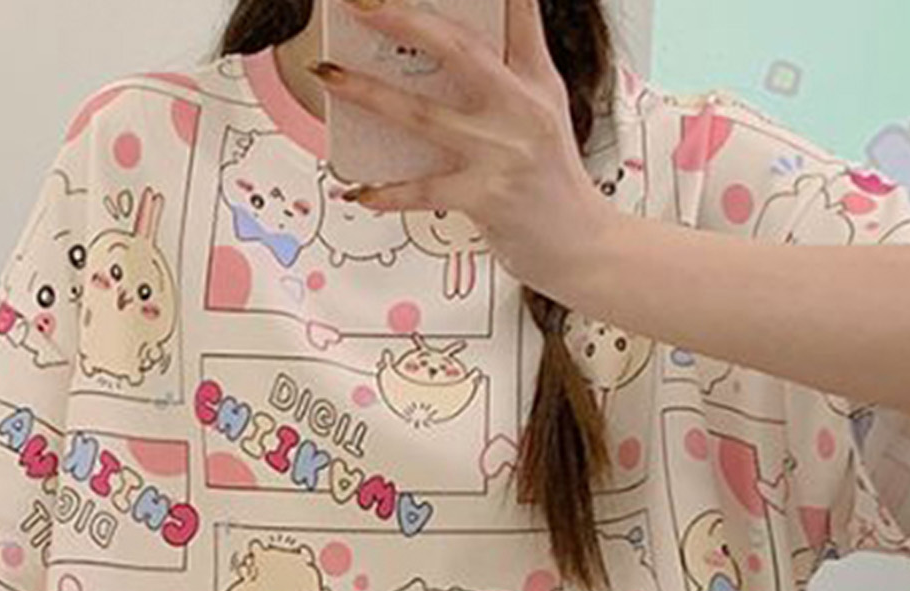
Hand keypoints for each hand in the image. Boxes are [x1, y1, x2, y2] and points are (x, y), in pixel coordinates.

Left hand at [316, 0, 615, 299]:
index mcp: (536, 79)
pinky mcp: (486, 197)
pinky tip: (357, 190)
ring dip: (368, 94)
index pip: (519, 11)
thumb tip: (450, 43)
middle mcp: (521, 108)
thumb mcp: (544, 112)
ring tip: (328, 75)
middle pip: (459, 49)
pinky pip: (424, 191)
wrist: (582, 247)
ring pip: (423, 115)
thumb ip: (510, 70)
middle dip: (404, 19)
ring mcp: (502, 153)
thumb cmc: (552, 180)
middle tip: (360, 1)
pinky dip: (386, 193)